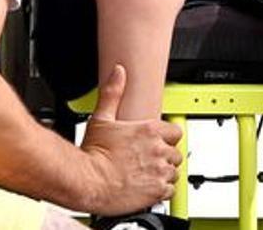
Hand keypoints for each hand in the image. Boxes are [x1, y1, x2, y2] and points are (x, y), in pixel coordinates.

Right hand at [77, 65, 183, 215]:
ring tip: (146, 176)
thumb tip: (118, 72)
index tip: (157, 144)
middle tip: (148, 162)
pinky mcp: (157, 189)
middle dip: (164, 157)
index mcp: (149, 130)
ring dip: (163, 174)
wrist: (87, 181)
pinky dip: (161, 191)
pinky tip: (147, 188)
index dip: (166, 139)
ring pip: (174, 171)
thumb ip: (113, 93)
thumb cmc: (93, 154)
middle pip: (175, 153)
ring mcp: (159, 170)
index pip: (175, 132)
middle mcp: (158, 149)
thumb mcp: (102, 118)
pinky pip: (170, 190)